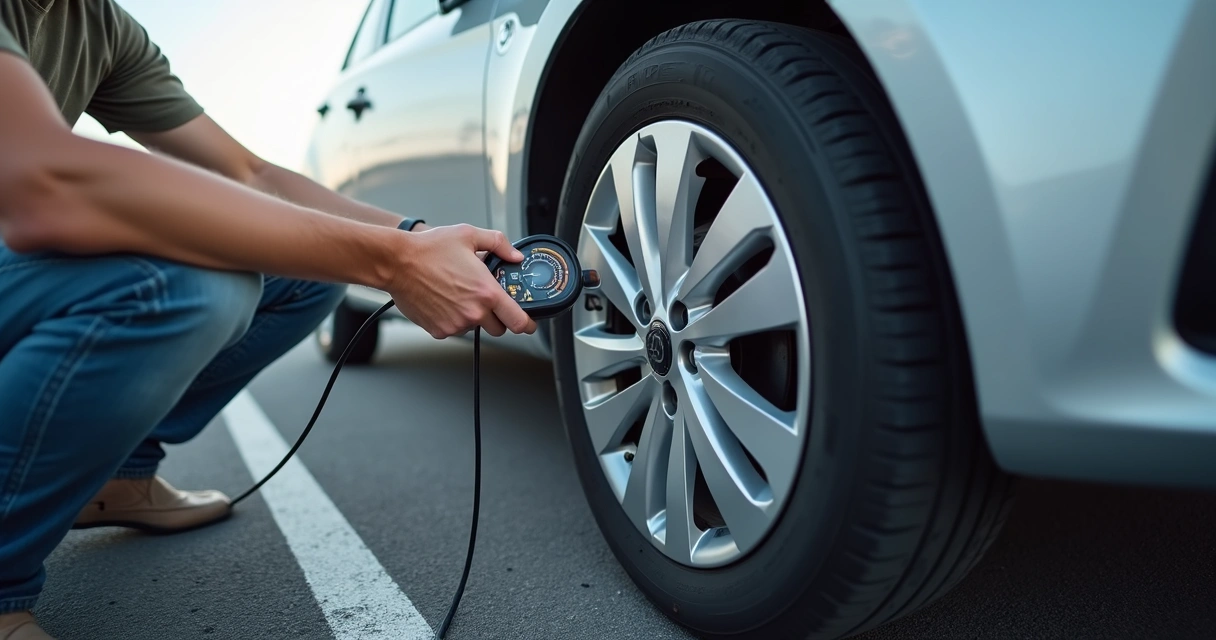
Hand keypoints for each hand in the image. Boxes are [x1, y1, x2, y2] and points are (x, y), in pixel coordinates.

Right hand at [387, 224, 536, 338]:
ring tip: (458, 293)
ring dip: (473, 316)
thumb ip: (499, 244)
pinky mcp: (439, 330)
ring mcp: (456, 324)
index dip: (528, 324)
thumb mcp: (469, 235)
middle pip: (499, 328)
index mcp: (486, 292)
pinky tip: (444, 300)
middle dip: (497, 316)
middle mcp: (473, 313)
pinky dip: (453, 318)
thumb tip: (515, 255)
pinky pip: (454, 329)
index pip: (519, 321)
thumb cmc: (429, 249)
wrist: (396, 262)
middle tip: (486, 300)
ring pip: (475, 328)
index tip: (530, 323)